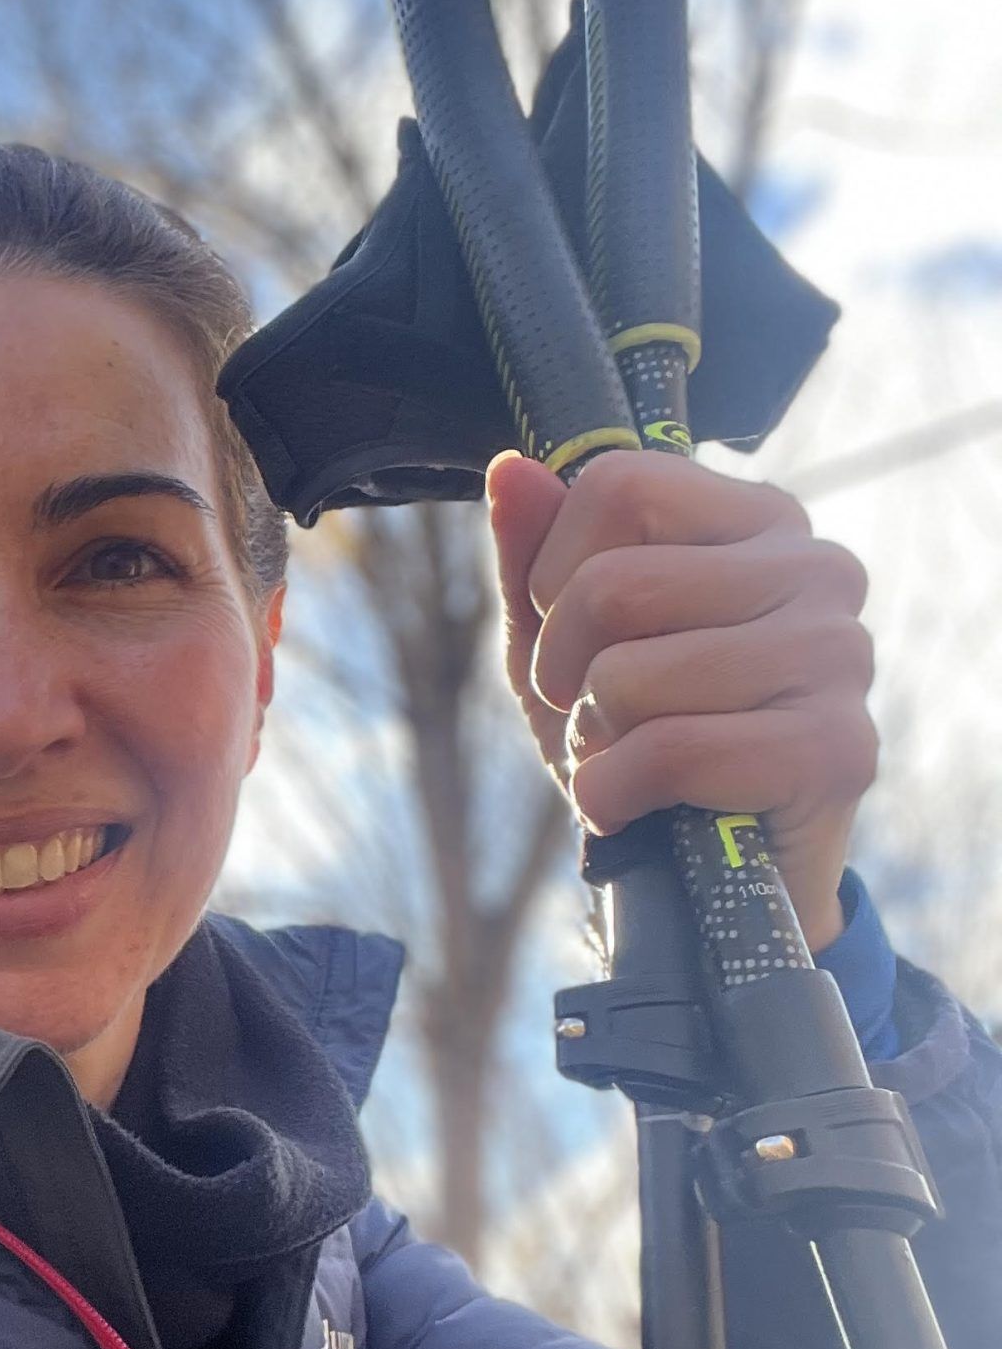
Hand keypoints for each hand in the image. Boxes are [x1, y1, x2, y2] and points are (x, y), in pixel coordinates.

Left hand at [486, 448, 875, 952]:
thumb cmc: (641, 741)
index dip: (556, 577)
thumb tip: (510, 470)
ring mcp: (838, 653)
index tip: (574, 641)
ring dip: (592, 742)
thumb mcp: (565, 647)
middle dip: (562, 674)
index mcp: (757, 519)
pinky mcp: (839, 746)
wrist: (710, 878)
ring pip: (629, 675)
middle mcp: (816, 568)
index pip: (617, 485)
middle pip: (613, 586)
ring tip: (626, 762)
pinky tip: (637, 807)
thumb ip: (533, 558)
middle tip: (595, 719)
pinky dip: (615, 794)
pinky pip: (672, 752)